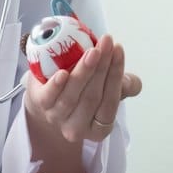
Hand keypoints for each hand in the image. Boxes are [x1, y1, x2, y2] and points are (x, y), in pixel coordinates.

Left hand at [24, 31, 142, 145]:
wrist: (47, 90)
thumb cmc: (82, 90)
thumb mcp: (106, 88)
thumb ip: (122, 86)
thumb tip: (132, 83)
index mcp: (99, 128)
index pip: (110, 102)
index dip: (116, 75)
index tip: (118, 50)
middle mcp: (78, 129)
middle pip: (92, 98)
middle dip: (102, 68)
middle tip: (107, 43)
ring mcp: (56, 119)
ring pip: (72, 97)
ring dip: (84, 72)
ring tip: (92, 51)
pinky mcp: (40, 105)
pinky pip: (49, 98)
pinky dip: (56, 85)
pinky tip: (63, 72)